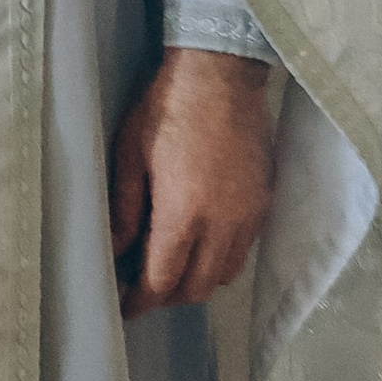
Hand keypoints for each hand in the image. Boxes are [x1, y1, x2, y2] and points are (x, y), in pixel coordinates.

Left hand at [109, 47, 276, 318]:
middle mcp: (223, 225)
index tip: (124, 308)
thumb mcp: (130, 153)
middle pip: (196, 288)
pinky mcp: (265, 203)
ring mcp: (250, 216)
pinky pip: (243, 251)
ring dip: (195, 281)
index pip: (162, 282)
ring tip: (170, 267)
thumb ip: (125, 209)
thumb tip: (116, 249)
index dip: (140, 302)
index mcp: (184, 214)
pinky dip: (220, 259)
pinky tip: (200, 241)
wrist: (222, 72)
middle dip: (166, 297)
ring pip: (224, 275)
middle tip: (141, 288)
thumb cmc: (167, 107)